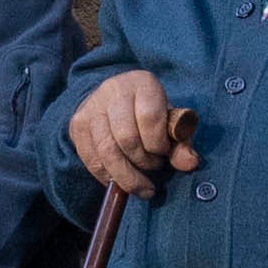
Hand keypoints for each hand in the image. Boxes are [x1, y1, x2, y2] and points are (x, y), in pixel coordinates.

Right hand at [67, 71, 197, 200]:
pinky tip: (120, 182)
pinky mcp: (77, 124)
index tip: (164, 152)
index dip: (158, 143)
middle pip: (126, 138)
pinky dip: (107, 177)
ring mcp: (91, 107)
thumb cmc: (150, 112)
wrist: (116, 97)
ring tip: (140, 184)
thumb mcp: (171, 122)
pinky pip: (91, 159)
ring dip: (126, 176)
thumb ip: (182, 143)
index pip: (149, 117)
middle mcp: (113, 90)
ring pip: (106, 151)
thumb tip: (189, 163)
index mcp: (142, 83)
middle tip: (153, 167)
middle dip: (143, 162)